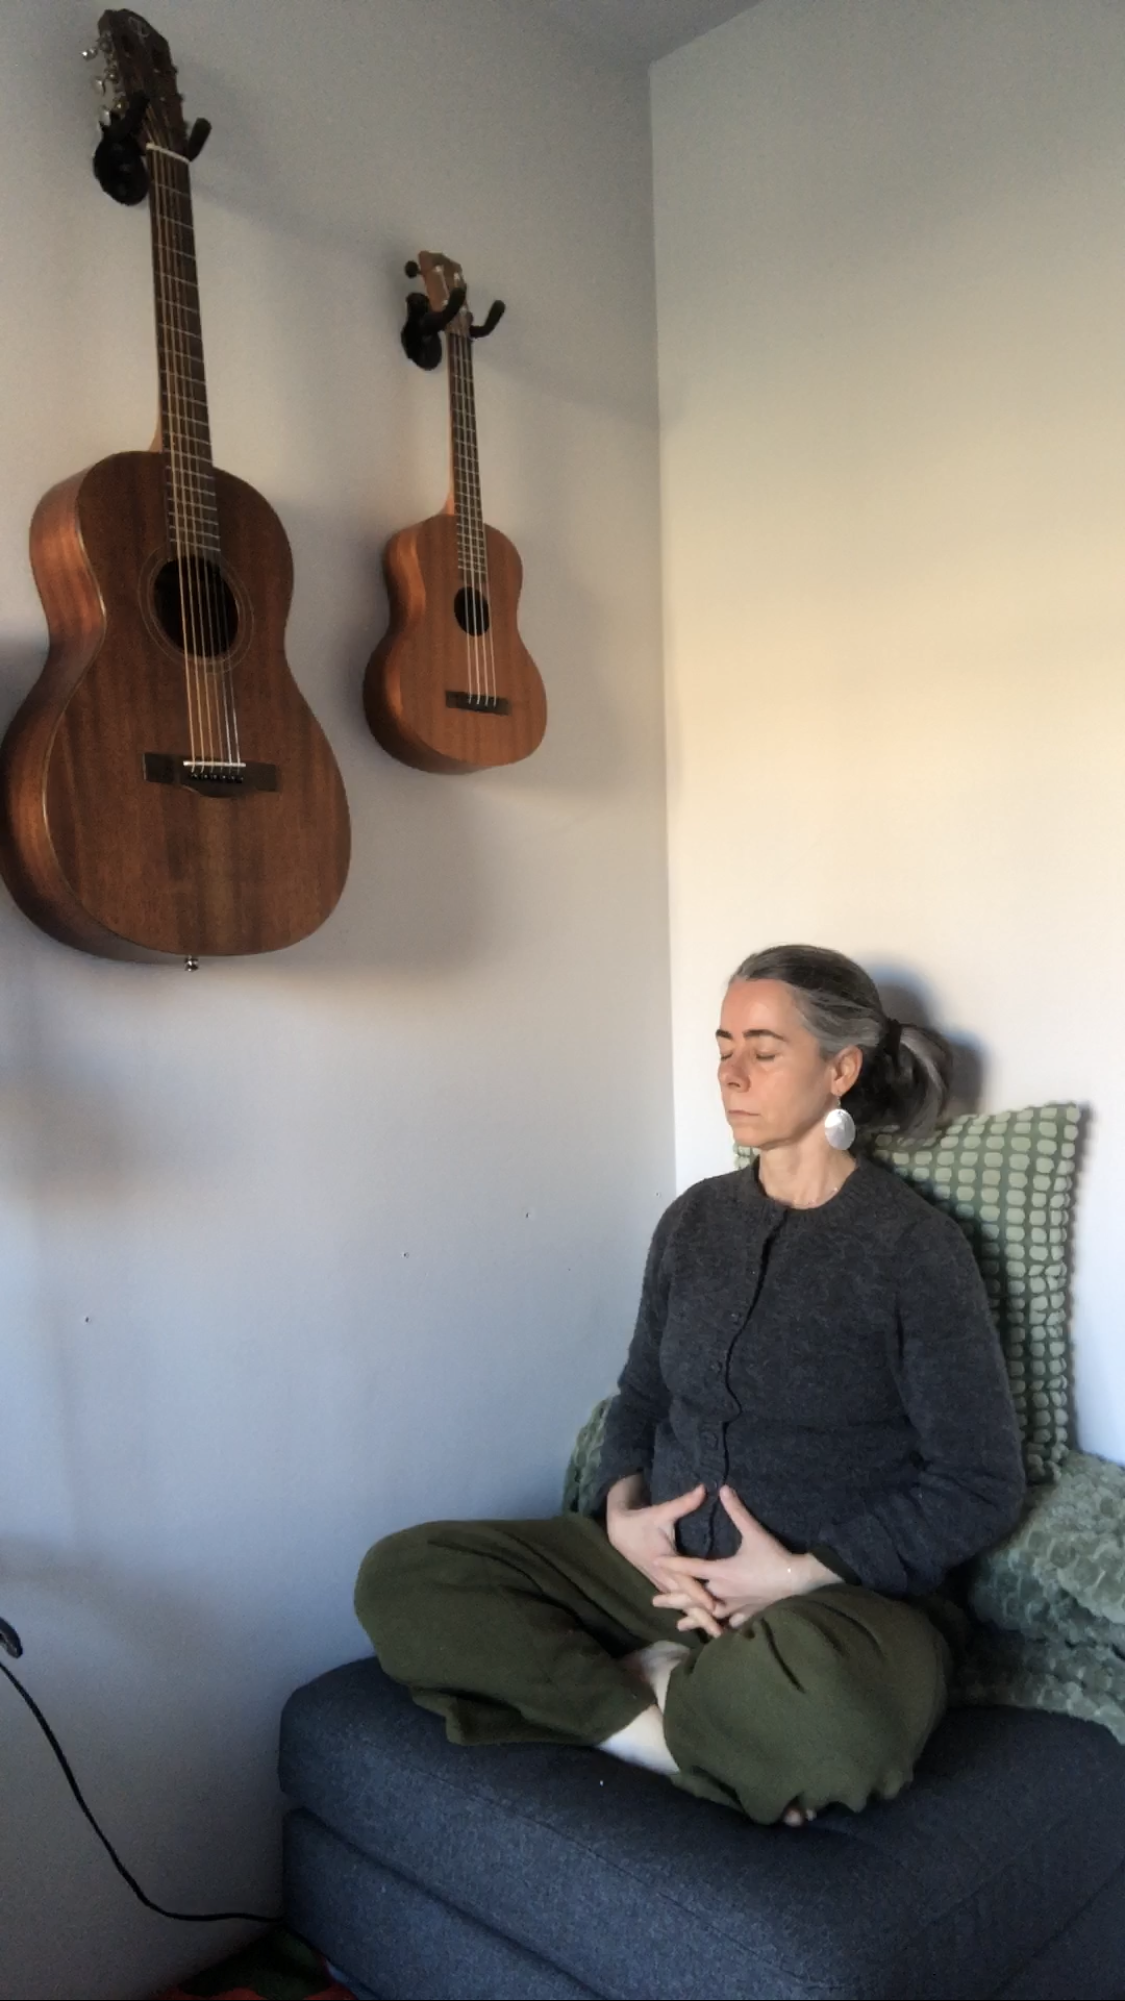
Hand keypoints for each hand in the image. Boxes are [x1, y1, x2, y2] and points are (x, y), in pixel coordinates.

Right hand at [605, 1477, 724, 1636]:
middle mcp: (664, 1578)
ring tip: (716, 1633)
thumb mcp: (662, 1512)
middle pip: (686, 1602)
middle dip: (701, 1618)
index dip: (699, 1595)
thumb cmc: (643, 1521)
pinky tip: (701, 1624)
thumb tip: (704, 1489)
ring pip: (682, 1606)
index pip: (686, 1583)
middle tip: (719, 1633)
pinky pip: (678, 1602)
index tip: (714, 1606)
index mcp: (665, 1563)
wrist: (620, 1531)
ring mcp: (662, 1583)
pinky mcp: (663, 1584)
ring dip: (697, 1619)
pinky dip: (689, 1614)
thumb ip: (684, 1503)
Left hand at [652, 1485, 836, 1631]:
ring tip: (678, 1624)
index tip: (655, 1562)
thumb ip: (737, 1511)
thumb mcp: (754, 1532)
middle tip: (654, 1602)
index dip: (672, 1564)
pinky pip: (732, 1621)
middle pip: (693, 1597)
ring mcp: (737, 1605)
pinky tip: (717, 1631)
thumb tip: (724, 1489)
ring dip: (694, 1618)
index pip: (691, 1568)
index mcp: (722, 1572)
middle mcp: (725, 1592)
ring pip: (710, 1614)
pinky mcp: (750, 1612)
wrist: (797, 1580)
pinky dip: (722, 1626)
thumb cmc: (774, 1556)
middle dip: (673, 1599)